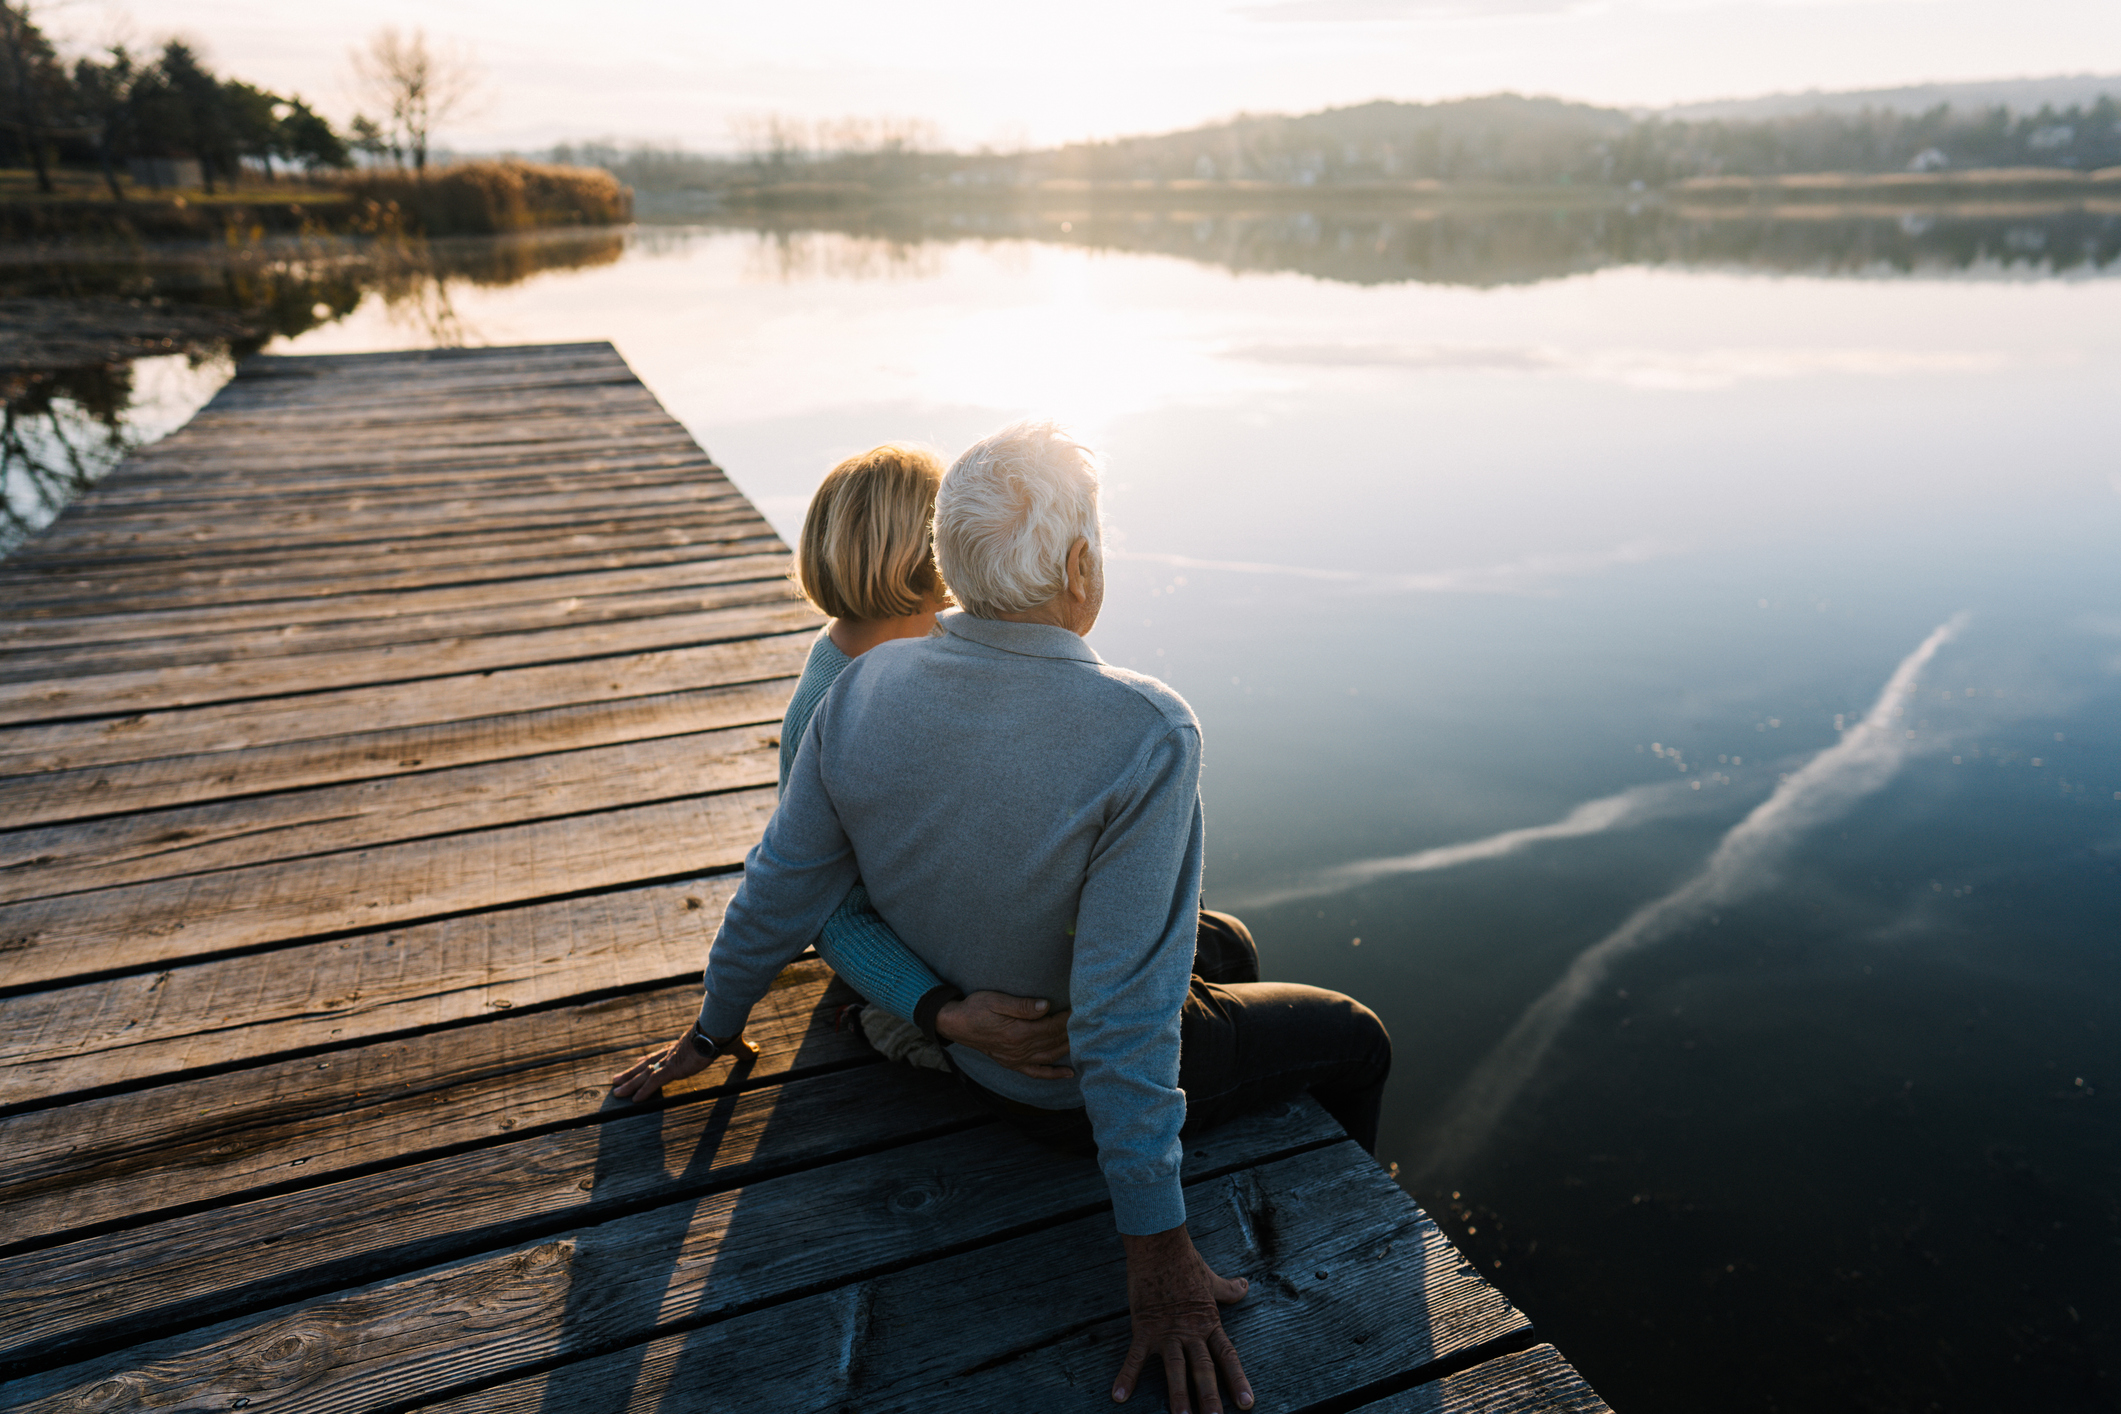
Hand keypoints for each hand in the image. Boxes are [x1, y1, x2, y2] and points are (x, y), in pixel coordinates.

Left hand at [610, 1029, 748, 1101]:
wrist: (720, 1028)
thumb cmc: (726, 1033)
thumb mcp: (735, 1046)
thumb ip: (742, 1051)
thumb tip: (755, 1050)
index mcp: (682, 1048)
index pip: (661, 1056)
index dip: (648, 1063)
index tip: (638, 1066)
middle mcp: (672, 1053)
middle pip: (647, 1065)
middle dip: (631, 1074)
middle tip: (616, 1082)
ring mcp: (671, 1061)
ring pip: (644, 1074)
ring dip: (629, 1083)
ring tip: (615, 1092)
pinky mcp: (673, 1068)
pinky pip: (654, 1082)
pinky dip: (643, 1091)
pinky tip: (633, 1100)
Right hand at [935, 991, 1072, 1077]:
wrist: (956, 1024)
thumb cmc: (976, 1008)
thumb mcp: (996, 1000)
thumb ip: (1022, 1006)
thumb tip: (1046, 1006)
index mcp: (1018, 1033)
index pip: (1051, 1025)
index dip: (1067, 1017)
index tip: (1081, 1008)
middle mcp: (1019, 1049)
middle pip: (1053, 1041)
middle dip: (1072, 1031)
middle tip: (1088, 1021)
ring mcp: (1016, 1059)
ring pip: (1050, 1056)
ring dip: (1068, 1049)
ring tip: (1085, 1041)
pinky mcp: (1013, 1064)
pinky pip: (1037, 1073)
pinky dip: (1053, 1074)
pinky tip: (1068, 1073)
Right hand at [1112, 1225, 1251, 1411]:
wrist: (1159, 1246)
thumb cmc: (1186, 1262)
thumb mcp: (1211, 1279)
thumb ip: (1229, 1289)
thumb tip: (1245, 1285)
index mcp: (1209, 1323)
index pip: (1227, 1356)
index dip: (1237, 1380)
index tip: (1246, 1403)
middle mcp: (1190, 1332)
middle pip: (1203, 1369)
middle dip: (1209, 1398)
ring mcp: (1167, 1331)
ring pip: (1175, 1368)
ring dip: (1178, 1395)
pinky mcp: (1144, 1327)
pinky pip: (1135, 1357)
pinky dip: (1126, 1376)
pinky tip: (1119, 1396)